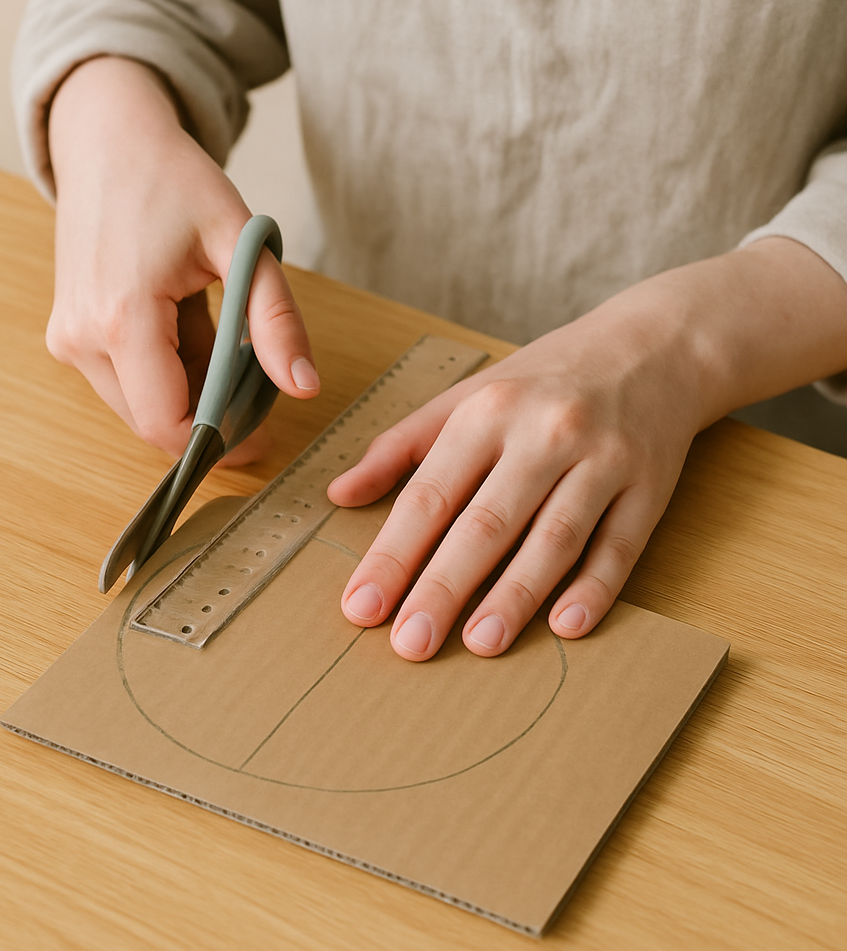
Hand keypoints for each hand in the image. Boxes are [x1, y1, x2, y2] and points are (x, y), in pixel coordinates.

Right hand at [45, 56, 318, 463]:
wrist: (106, 141)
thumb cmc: (173, 181)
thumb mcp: (241, 242)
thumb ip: (275, 318)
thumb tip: (305, 387)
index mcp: (121, 317)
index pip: (167, 424)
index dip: (220, 441)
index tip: (263, 434)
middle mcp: (81, 338)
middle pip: (154, 422)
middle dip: (211, 415)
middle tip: (254, 374)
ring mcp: (68, 339)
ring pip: (140, 406)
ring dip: (189, 392)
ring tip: (217, 330)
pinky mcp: (68, 336)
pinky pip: (125, 382)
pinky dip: (167, 372)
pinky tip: (188, 324)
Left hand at [327, 278, 713, 659]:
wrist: (651, 348)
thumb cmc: (542, 380)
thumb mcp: (466, 396)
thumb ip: (400, 446)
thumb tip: (340, 493)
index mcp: (488, 411)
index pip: (430, 495)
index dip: (393, 555)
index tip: (361, 607)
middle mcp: (545, 433)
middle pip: (487, 523)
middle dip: (444, 587)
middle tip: (409, 643)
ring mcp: (603, 460)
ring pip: (553, 538)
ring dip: (515, 596)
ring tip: (478, 644)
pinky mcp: (649, 487)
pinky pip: (619, 546)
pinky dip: (594, 588)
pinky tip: (565, 626)